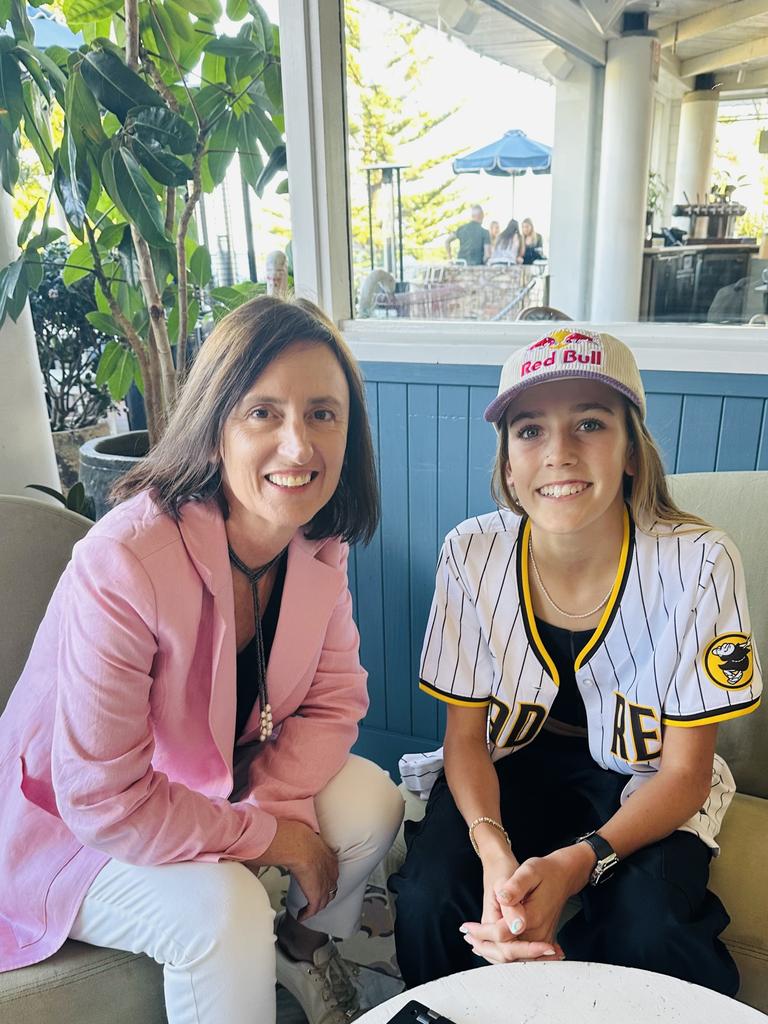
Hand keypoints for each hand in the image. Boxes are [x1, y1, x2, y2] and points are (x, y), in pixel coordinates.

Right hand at [246, 819, 338, 920]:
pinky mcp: (316, 892)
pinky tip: (300, 915)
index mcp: (328, 855)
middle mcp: (330, 869)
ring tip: (304, 910)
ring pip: (324, 899)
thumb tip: (283, 849)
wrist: (295, 843)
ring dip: (314, 906)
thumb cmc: (293, 835)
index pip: (331, 871)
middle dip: (322, 895)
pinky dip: (307, 913)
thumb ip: (294, 846)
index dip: (324, 879)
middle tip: (311, 899)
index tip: (314, 882)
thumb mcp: (298, 839)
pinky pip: (314, 908)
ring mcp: (325, 882)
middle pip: (330, 887)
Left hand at [463, 846, 591, 962]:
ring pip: (514, 957)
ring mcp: (542, 939)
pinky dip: (505, 953)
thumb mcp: (529, 870)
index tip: (466, 927)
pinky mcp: (542, 940)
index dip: (481, 932)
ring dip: (493, 952)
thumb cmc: (545, 871)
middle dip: (484, 947)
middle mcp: (538, 933)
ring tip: (473, 942)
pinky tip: (490, 947)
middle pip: (507, 953)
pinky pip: (522, 955)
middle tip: (467, 937)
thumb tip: (504, 899)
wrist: (563, 876)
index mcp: (532, 917)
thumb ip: (515, 887)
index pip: (501, 935)